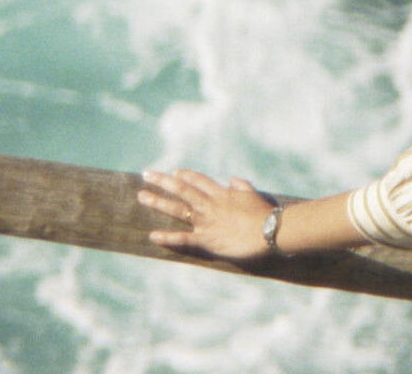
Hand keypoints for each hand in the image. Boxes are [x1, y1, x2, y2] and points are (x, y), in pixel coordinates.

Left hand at [137, 169, 275, 259]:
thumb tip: (232, 179)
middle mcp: (209, 205)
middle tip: (146, 174)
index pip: (199, 180)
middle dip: (163, 181)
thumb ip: (241, 186)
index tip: (174, 172)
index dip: (186, 176)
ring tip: (142, 196)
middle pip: (182, 190)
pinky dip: (168, 237)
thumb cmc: (264, 213)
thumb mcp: (253, 194)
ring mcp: (205, 222)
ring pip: (178, 209)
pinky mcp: (206, 239)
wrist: (269, 230)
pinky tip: (153, 236)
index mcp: (221, 194)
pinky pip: (183, 238)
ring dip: (159, 202)